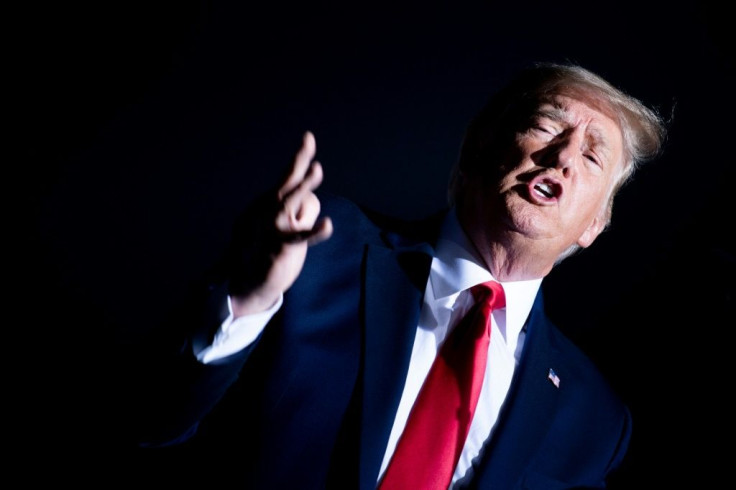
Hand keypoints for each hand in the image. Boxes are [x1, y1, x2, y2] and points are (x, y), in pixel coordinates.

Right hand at [228, 131, 332, 315]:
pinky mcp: (280, 247)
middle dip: (298, 161)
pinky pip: (299, 237)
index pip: (289, 179)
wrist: (250, 284)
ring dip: (303, 185)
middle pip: (287, 182)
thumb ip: (302, 211)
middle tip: (308, 141)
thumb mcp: (289, 228)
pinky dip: (314, 231)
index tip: (309, 137)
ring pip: (288, 202)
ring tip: (317, 169)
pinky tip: (328, 225)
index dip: (299, 159)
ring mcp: (273, 229)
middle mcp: (269, 213)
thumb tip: (313, 198)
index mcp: (273, 206)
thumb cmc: (272, 254)